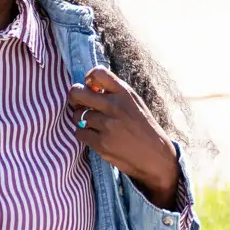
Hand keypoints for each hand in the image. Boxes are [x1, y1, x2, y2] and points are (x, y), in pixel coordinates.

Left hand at [67, 67, 178, 207]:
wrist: (155, 156)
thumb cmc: (143, 127)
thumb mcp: (134, 103)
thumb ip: (114, 93)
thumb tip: (89, 85)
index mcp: (124, 93)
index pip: (97, 73)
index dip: (89, 79)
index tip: (90, 86)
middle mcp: (114, 106)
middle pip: (77, 93)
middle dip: (74, 97)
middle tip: (79, 103)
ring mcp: (106, 125)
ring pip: (76, 115)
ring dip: (79, 118)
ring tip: (91, 122)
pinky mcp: (100, 143)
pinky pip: (78, 133)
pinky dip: (83, 134)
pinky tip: (93, 135)